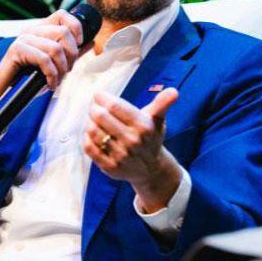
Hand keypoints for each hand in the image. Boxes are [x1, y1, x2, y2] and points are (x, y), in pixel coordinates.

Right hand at [0, 9, 92, 115]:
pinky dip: (52, 75)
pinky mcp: (15, 50)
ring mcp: (22, 39)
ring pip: (56, 47)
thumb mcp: (55, 64)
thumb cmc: (30, 79)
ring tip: (57, 80)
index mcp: (40, 29)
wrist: (4, 94)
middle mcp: (31, 30)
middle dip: (72, 56)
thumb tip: (91, 41)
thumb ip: (71, 52)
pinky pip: (44, 59)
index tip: (78, 46)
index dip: (76, 28)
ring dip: (62, 68)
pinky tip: (50, 84)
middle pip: (64, 32)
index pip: (62, 14)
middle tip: (66, 71)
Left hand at [84, 88, 182, 212]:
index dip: (102, 98)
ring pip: (93, 131)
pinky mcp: (110, 167)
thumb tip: (174, 91)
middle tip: (95, 108)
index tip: (99, 96)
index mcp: (143, 126)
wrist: (151, 169)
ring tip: (95, 121)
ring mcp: (120, 155)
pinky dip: (87, 138)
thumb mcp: (158, 119)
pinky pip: (90, 148)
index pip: (114, 106)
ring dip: (90, 123)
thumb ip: (162, 103)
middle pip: (101, 117)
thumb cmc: (151, 137)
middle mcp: (132, 141)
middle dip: (94, 109)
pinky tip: (92, 135)